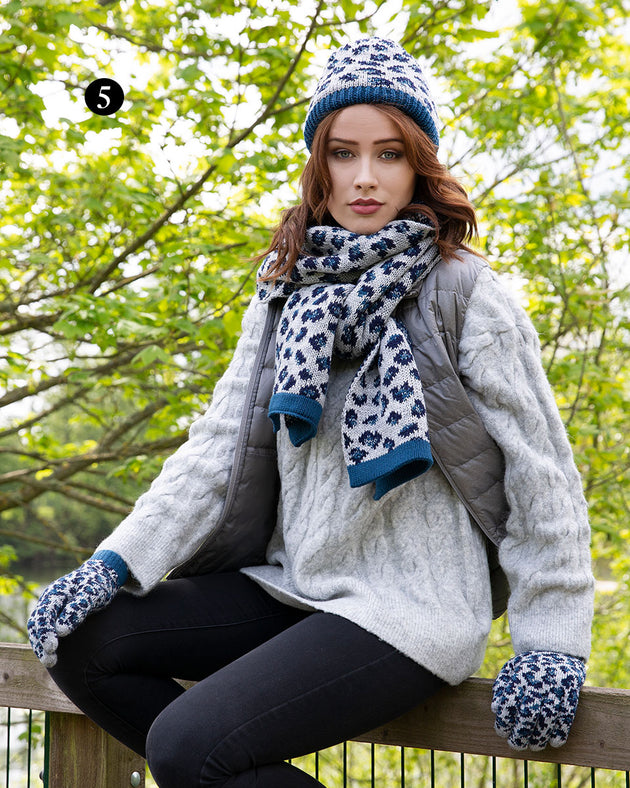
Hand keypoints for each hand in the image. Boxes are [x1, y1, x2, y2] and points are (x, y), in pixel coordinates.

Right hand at [27, 551, 125, 667]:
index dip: (45, 632)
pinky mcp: (58, 615)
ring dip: (42, 646)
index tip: (52, 648)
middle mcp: (49, 601)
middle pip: (37, 624)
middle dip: (41, 643)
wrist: (103, 575)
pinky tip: (54, 655)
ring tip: (51, 662)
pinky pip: (48, 630)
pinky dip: (47, 642)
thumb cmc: (98, 584)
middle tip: (51, 660)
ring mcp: (52, 608)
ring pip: (39, 629)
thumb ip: (77, 609)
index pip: (44, 615)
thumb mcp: (91, 594)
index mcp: (55, 593)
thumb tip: (61, 631)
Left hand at [491, 651, 585, 750]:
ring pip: (547, 718)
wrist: (556, 650)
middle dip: (520, 733)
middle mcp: (538, 681)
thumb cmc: (529, 665)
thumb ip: (501, 686)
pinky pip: (567, 716)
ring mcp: (556, 687)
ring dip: (540, 737)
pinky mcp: (571, 693)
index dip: (504, 720)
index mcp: (520, 674)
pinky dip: (561, 732)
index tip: (501, 731)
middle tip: (515, 744)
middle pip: (528, 714)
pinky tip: (553, 742)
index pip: (509, 702)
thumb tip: (495, 709)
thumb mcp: (511, 668)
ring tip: (533, 746)